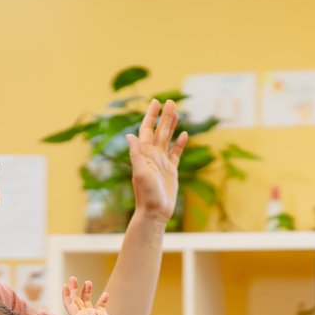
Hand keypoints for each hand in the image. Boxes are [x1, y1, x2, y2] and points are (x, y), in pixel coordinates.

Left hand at [62, 277, 117, 314]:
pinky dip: (103, 300)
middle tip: (73, 278)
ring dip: (86, 291)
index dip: (66, 295)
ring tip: (88, 282)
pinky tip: (106, 295)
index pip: (69, 304)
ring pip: (87, 301)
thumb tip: (93, 312)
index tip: (65, 285)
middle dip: (74, 289)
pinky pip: (102, 306)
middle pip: (76, 300)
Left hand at [128, 99, 188, 220]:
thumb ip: (135, 154)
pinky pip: (176, 153)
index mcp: (144, 153)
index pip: (147, 129)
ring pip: (168, 139)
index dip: (151, 115)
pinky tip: (185, 134)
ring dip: (172, 126)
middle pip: (160, 131)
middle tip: (171, 101)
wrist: (155, 212)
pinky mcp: (171, 170)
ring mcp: (162, 162)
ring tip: (177, 112)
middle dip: (165, 116)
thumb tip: (129, 135)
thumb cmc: (146, 195)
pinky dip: (180, 143)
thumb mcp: (140, 173)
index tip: (156, 102)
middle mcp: (152, 155)